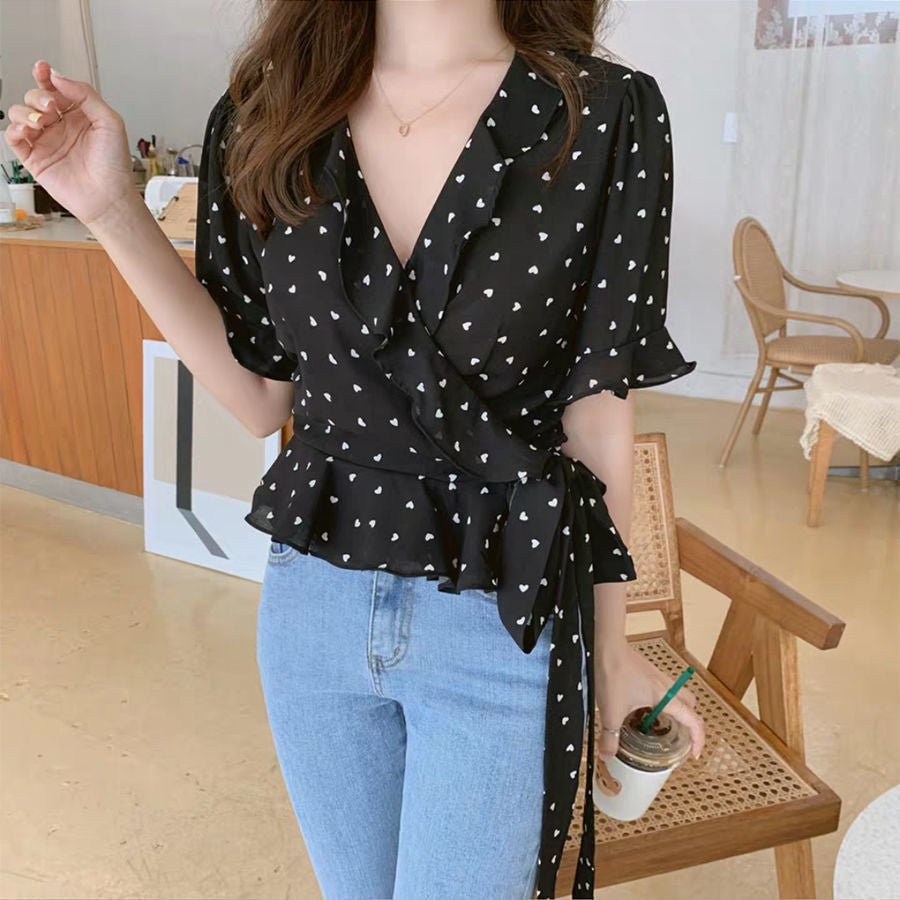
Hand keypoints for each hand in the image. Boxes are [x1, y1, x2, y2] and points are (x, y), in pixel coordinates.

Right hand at [4, 59, 137, 226]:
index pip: (56, 89)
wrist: (109, 198)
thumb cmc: (115, 166)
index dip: (45, 76)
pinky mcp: (34, 158)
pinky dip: (14, 128)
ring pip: (20, 113)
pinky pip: (12, 137)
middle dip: (38, 97)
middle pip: (35, 98)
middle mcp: (61, 127)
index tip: (42, 69)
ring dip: (25, 111)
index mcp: (79, 116)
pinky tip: (28, 130)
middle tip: (51, 108)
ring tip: (42, 121)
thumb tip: (58, 77)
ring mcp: (46, 142)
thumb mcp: (110, 122)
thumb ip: (86, 95)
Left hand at [592, 642, 704, 794]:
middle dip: (690, 722)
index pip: (694, 721)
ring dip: (676, 709)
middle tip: (678, 737)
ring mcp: (657, 676)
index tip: (694, 754)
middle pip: (691, 705)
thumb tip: (607, 757)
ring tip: (660, 724)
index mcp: (665, 698)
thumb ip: (609, 737)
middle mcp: (666, 686)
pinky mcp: (647, 671)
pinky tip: (643, 706)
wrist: (606, 645)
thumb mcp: (610, 712)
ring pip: (678, 694)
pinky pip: (664, 687)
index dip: (698, 739)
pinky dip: (662, 699)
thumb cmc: (613, 674)